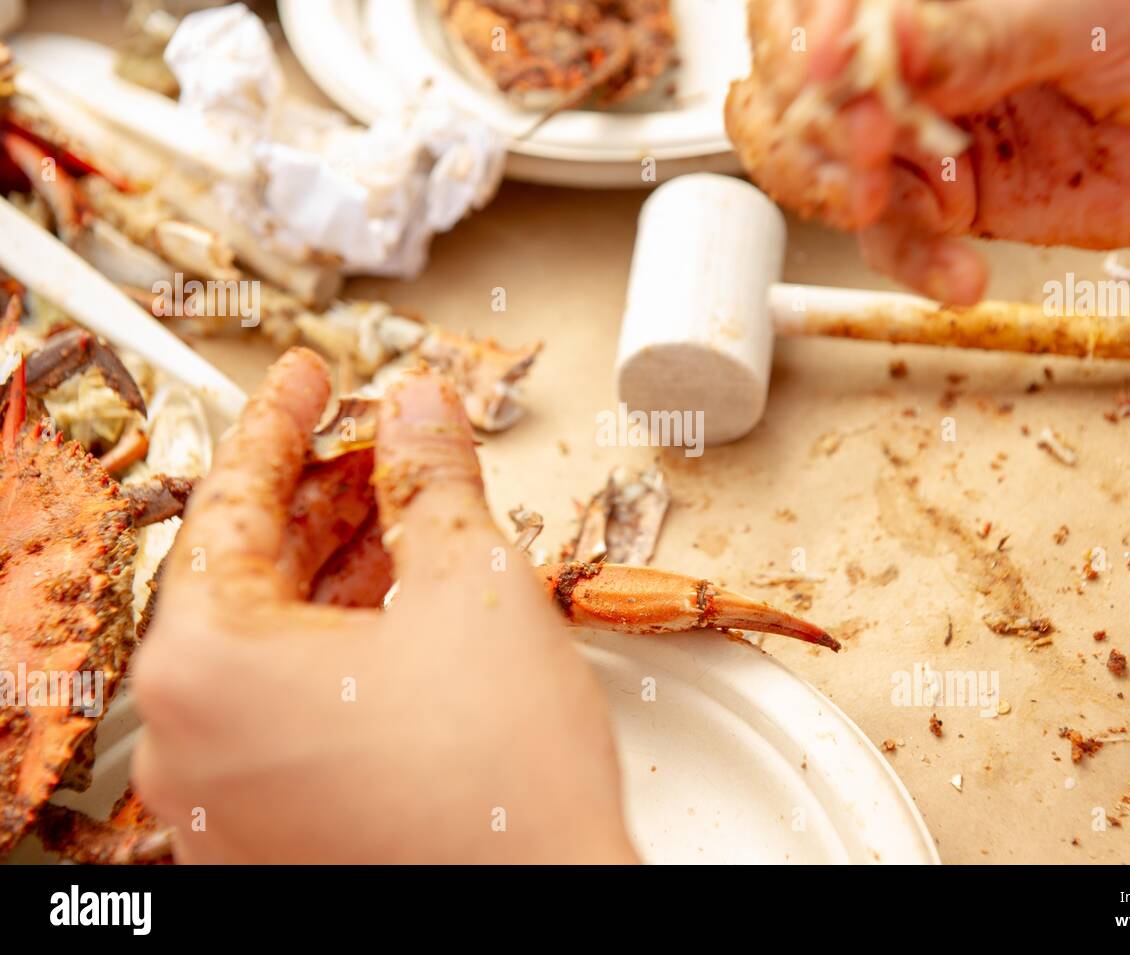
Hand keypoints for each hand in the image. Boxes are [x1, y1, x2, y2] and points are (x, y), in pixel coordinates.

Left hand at [130, 349, 637, 863]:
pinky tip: (402, 618)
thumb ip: (433, 479)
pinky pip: (282, 714)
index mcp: (208, 668)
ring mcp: (222, 801)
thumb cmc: (506, 792)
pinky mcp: (267, 838)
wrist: (546, 912)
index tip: (306, 380)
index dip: (282, 423)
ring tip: (410, 527)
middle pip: (247, 576)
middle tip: (379, 451)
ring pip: (269, 648)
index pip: (232, 503)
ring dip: (339, 575)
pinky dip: (336, 653)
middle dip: (323, 502)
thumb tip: (420, 412)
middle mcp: (189, 742)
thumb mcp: (475, 589)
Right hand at [727, 0, 1129, 302]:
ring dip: (852, 200)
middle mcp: (915, 62)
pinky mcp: (950, 209)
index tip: (825, 75)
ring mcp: (926, 138)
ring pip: (830, 176)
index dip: (798, 45)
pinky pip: (894, 243)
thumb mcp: (1084, 13)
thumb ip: (977, 37)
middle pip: (798, 99)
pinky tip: (959, 269)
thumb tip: (887, 41)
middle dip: (818, 134)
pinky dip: (917, 264)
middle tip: (869, 153)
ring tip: (900, 206)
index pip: (812, 9)